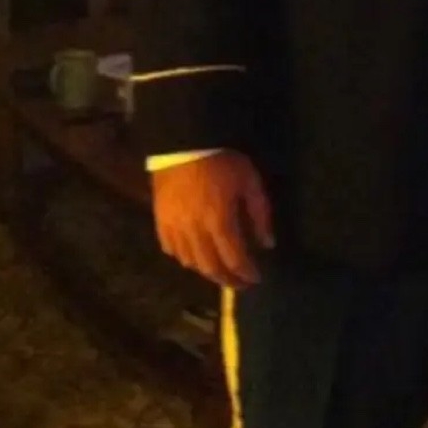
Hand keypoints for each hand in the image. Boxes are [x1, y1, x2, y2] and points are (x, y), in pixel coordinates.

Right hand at [151, 151, 274, 287]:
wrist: (183, 142)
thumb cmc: (221, 160)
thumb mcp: (249, 181)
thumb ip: (260, 214)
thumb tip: (267, 244)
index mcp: (219, 220)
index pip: (235, 258)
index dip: (247, 273)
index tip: (256, 278)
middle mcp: (195, 230)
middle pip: (211, 267)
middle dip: (228, 280)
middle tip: (240, 284)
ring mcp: (174, 228)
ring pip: (190, 262)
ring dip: (207, 271)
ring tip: (220, 271)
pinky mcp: (160, 221)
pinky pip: (171, 250)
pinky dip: (184, 258)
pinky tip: (195, 256)